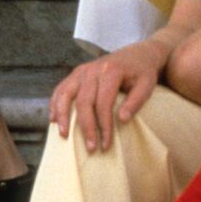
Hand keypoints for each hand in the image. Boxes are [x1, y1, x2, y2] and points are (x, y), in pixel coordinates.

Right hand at [49, 40, 165, 149]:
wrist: (137, 54)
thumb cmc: (142, 72)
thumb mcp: (147, 85)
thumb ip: (136, 102)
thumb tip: (122, 120)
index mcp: (111, 70)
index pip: (104, 102)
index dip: (104, 125)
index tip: (106, 144)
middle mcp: (93, 69)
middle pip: (84, 101)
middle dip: (86, 127)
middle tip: (91, 147)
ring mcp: (82, 70)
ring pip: (66, 94)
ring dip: (63, 116)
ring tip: (64, 135)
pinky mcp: (76, 73)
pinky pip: (61, 88)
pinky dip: (55, 104)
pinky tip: (53, 119)